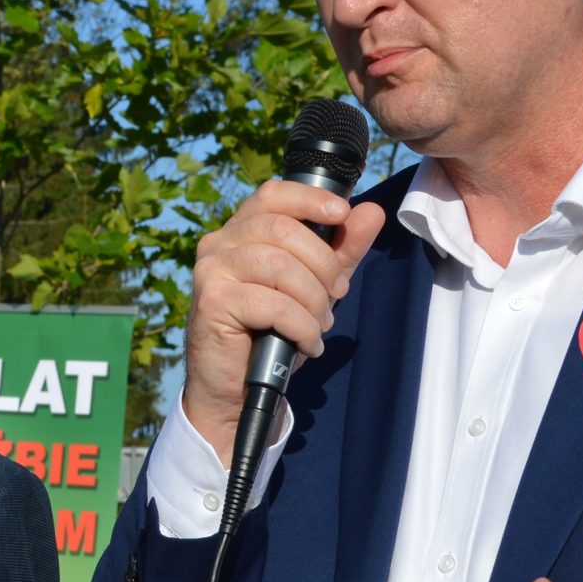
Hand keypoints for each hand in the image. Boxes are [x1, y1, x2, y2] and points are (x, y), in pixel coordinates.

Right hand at [180, 178, 385, 449]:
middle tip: (337, 293)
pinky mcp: (212, 301)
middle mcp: (220, 243)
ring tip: (319, 324)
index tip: (342, 215)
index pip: (273, 194)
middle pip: (284, 230)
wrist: (237, 387)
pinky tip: (305, 342)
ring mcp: (212, 270)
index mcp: (241, 231)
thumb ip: (341, 250)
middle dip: (324, 264)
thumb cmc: (271, 332)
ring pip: (280, 266)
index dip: (309, 199)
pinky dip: (301, 325)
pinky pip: (273, 304)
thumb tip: (371, 213)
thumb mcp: (315, 287)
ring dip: (313, 299)